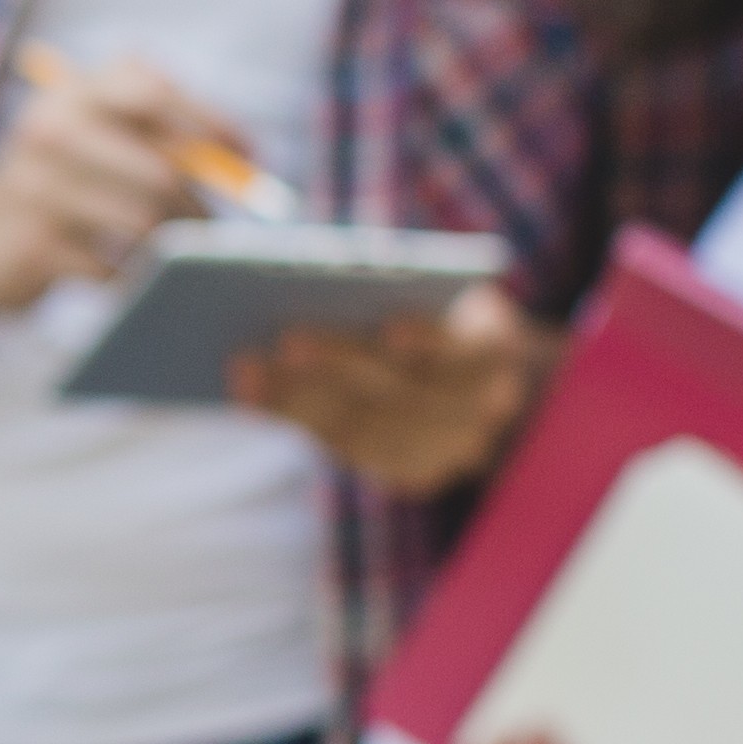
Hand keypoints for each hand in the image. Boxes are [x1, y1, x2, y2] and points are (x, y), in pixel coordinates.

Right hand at [0, 54, 225, 305]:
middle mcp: (48, 130)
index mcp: (72, 92)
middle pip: (160, 167)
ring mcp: (35, 189)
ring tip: (173, 253)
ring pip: (143, 220)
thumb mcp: (96, 138)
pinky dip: (134, 276)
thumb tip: (239, 164)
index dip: (211, 121)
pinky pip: (115, 266)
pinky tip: (128, 276)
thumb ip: (162, 136)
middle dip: (199, 203)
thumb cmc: (63, 185)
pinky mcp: (33, 246)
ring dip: (172, 244)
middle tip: (211, 227)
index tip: (247, 154)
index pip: (155, 92)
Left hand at [242, 282, 553, 493]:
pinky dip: (296, 420)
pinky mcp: (415, 473)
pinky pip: (349, 449)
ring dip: (301, 397)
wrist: (478, 374)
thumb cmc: (433, 306)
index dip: (431, 343)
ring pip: (369, 427)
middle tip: (286, 339)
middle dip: (343, 366)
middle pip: (406, 393)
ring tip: (246, 366)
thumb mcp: (430, 286)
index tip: (391, 327)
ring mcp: (451, 450)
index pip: (465, 353)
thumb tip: (312, 270)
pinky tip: (251, 397)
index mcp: (496, 351)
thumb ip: (390, 282)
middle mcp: (485, 409)